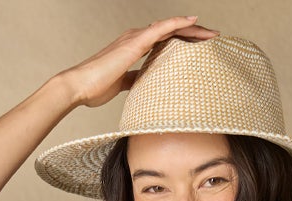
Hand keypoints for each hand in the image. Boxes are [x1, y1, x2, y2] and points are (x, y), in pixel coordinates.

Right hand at [59, 16, 219, 110]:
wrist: (78, 86)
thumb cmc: (94, 87)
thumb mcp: (121, 85)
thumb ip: (133, 80)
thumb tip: (144, 83)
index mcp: (133, 47)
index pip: (164, 41)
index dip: (182, 42)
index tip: (200, 48)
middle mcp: (136, 38)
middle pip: (171, 32)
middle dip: (193, 35)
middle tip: (213, 39)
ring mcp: (135, 38)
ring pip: (170, 28)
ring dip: (192, 29)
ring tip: (211, 33)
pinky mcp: (135, 42)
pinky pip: (162, 28)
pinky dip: (178, 23)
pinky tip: (193, 22)